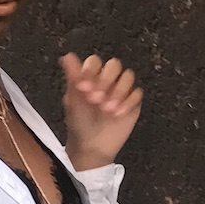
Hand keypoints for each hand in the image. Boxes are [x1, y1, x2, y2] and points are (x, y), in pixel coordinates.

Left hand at [61, 51, 141, 170]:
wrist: (92, 147)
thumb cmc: (79, 123)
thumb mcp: (72, 100)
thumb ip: (72, 77)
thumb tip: (67, 57)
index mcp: (90, 76)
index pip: (95, 61)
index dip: (91, 72)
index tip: (84, 88)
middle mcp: (107, 80)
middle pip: (114, 65)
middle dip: (106, 82)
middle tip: (96, 100)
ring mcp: (121, 90)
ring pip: (128, 76)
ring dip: (119, 91)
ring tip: (108, 109)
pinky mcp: (133, 102)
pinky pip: (137, 93)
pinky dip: (128, 102)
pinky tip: (118, 114)